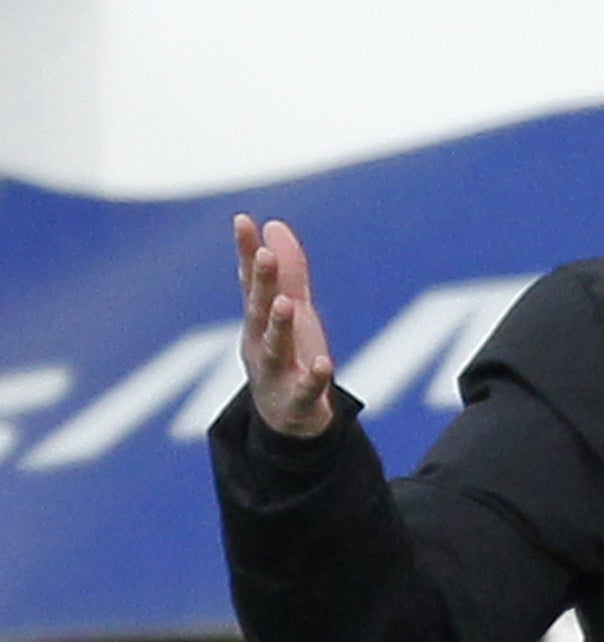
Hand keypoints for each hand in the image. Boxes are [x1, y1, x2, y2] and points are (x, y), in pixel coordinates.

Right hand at [236, 214, 335, 437]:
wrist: (288, 421)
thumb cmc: (288, 357)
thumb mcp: (291, 312)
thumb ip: (287, 272)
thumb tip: (275, 224)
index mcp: (258, 321)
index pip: (251, 281)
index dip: (246, 251)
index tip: (242, 220)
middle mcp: (260, 344)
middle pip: (259, 310)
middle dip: (262, 283)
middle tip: (264, 255)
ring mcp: (276, 374)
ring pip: (275, 348)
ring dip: (279, 327)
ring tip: (287, 304)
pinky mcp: (297, 402)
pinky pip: (305, 390)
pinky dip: (313, 378)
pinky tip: (323, 364)